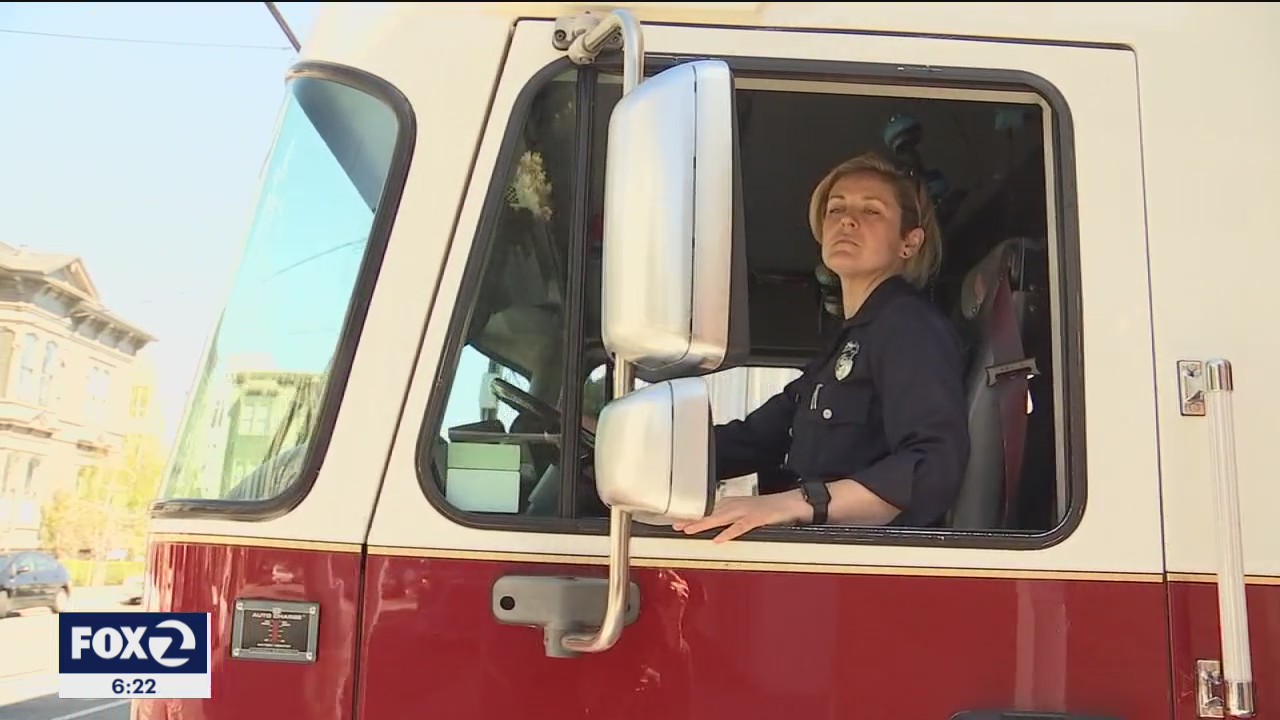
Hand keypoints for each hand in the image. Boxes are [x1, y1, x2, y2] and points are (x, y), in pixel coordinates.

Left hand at [672, 490, 811, 542]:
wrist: (791, 502)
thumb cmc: (768, 508)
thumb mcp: (744, 511)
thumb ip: (729, 517)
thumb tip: (714, 524)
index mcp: (732, 503)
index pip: (707, 508)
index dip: (692, 513)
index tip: (676, 518)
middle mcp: (736, 505)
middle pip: (709, 512)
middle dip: (692, 518)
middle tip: (675, 523)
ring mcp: (746, 511)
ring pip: (720, 517)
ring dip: (704, 523)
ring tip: (689, 529)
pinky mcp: (757, 518)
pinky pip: (740, 526)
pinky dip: (729, 533)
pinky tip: (718, 539)